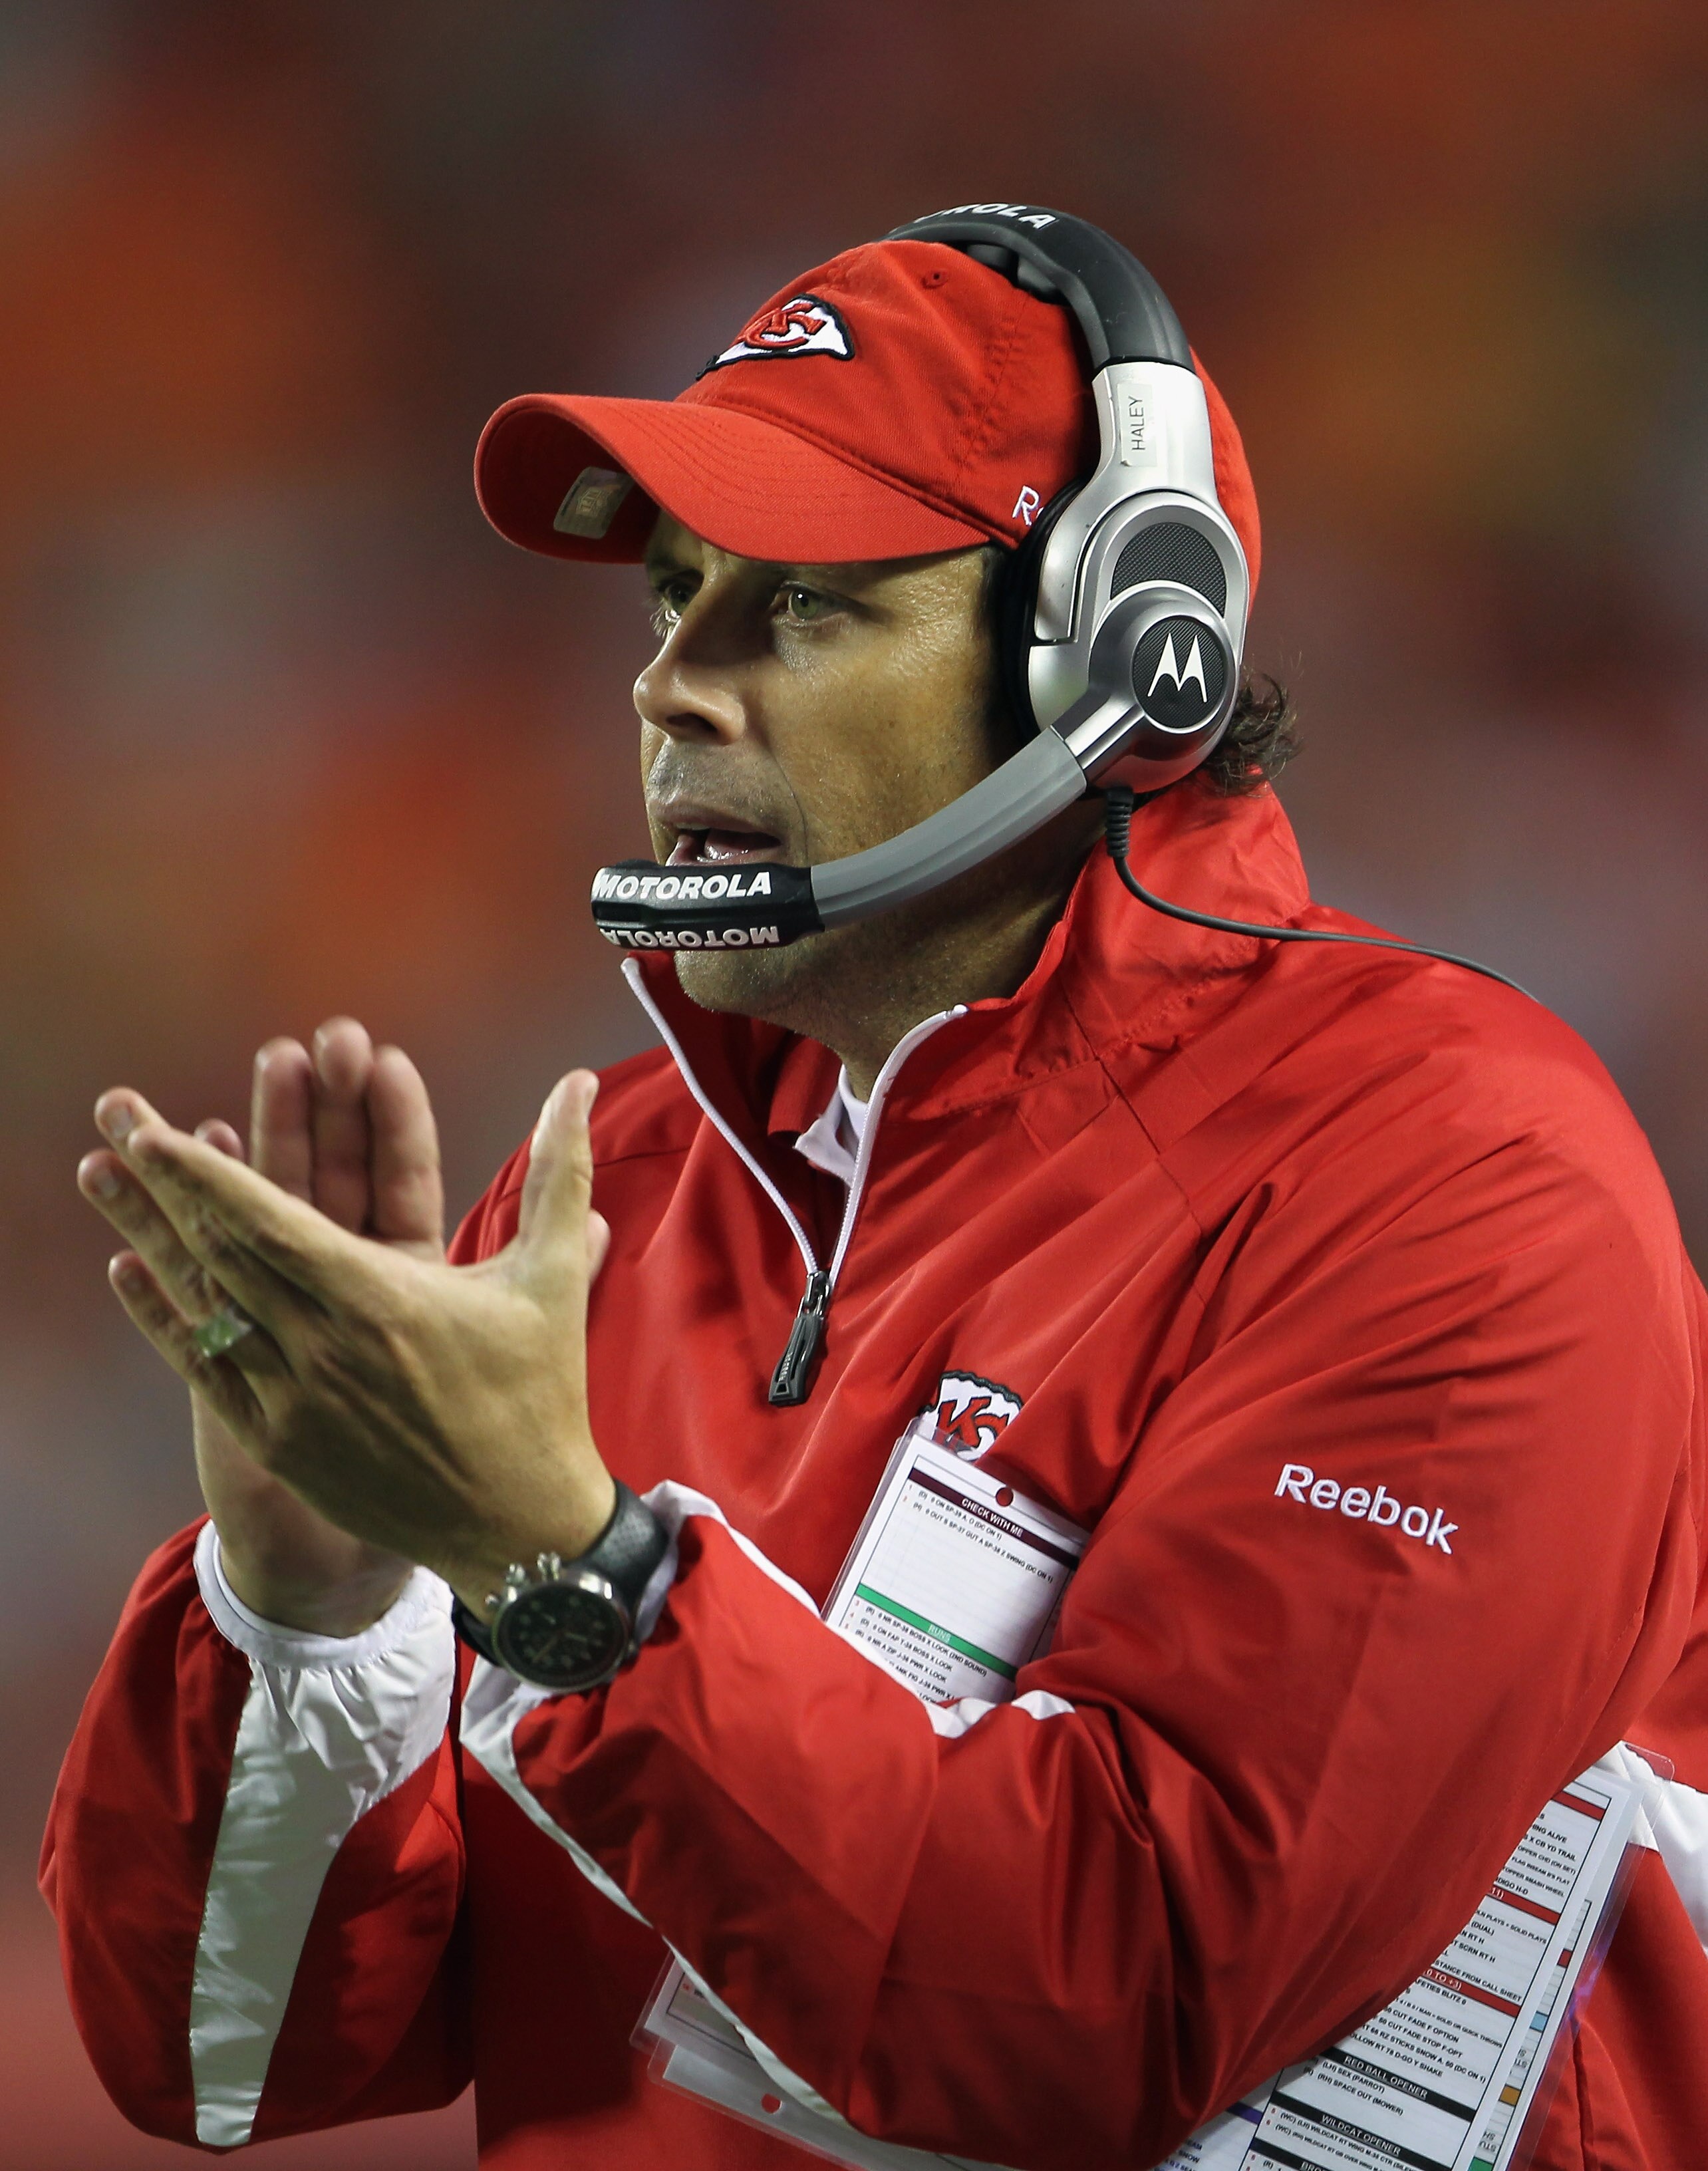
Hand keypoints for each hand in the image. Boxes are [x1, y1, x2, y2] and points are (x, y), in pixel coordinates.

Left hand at [81, 1057, 612, 1621]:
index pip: (273, 1223)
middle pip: (223, 1249)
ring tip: (99, 1174)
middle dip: (167, 1178)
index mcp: (383, 1298)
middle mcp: (323, 1345)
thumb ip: (558, 1173)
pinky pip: (205, 1365)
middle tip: (120, 1116)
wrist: (519, 1527)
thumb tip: (578, 1082)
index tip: (157, 1130)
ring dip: (149, 1231)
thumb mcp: (550, 1279)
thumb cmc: (539, 1397)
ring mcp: (292, 1397)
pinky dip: (163, 1315)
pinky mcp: (280, 1439)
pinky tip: (128, 1267)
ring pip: (205, 1299)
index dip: (209, 1173)